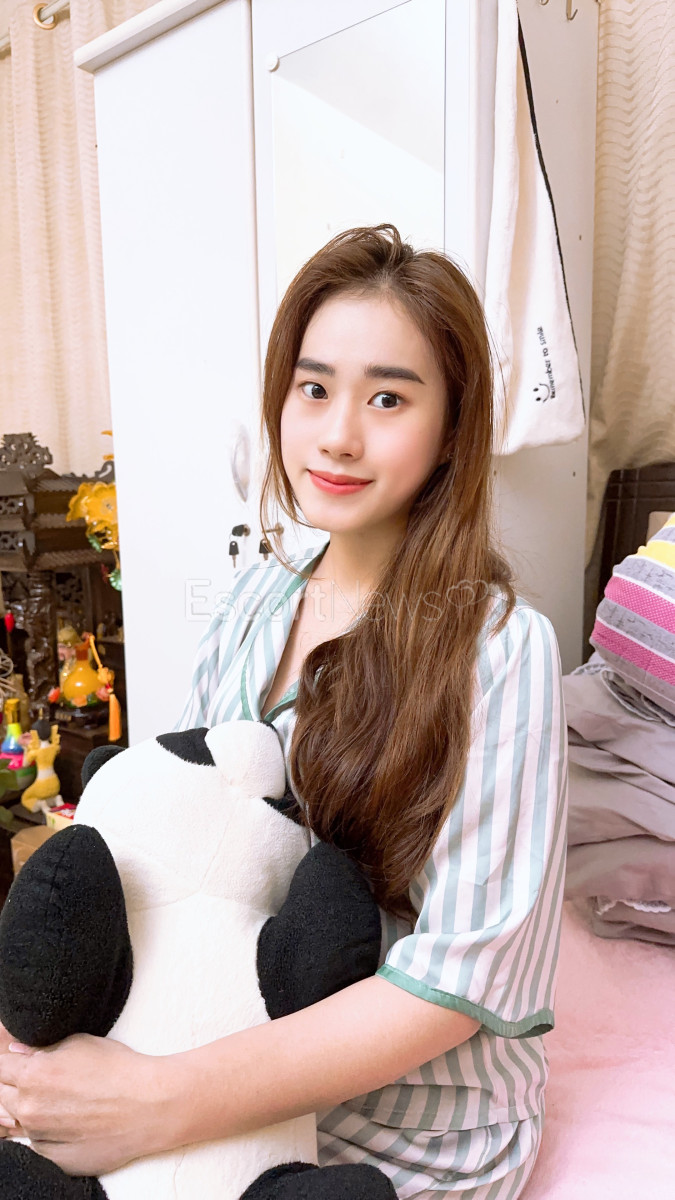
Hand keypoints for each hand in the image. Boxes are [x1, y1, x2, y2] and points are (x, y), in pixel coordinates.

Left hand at [0, 1032, 175, 1175]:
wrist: (152, 1106)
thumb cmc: (120, 1069)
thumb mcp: (81, 1043)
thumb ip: (43, 1049)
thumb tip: (17, 1054)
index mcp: (33, 1075)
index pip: (0, 1068)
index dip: (11, 1064)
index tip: (22, 1064)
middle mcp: (30, 1109)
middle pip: (2, 1096)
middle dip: (13, 1086)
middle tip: (41, 1082)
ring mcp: (41, 1138)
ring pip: (16, 1123)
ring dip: (26, 1111)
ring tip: (57, 1101)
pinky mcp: (55, 1160)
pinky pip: (35, 1146)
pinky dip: (42, 1133)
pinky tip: (65, 1122)